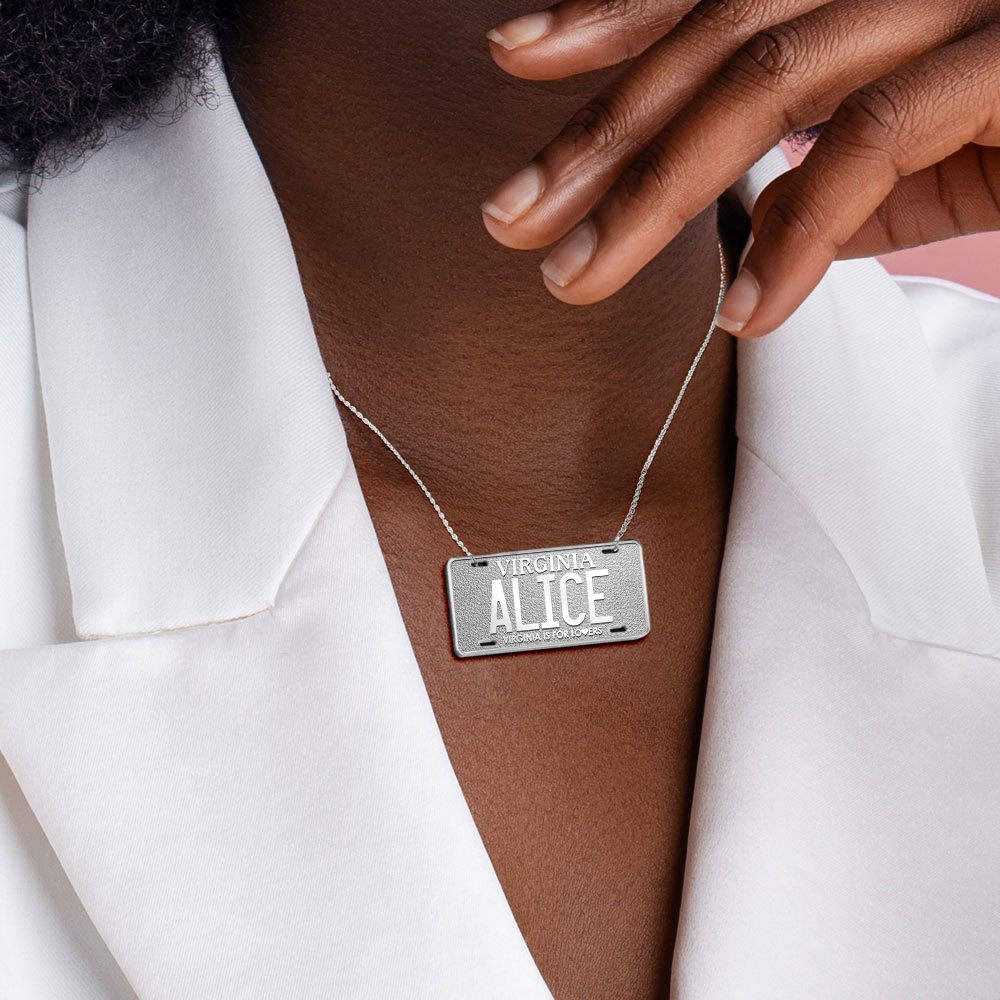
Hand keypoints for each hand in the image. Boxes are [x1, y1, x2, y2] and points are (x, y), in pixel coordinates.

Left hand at [479, 0, 999, 336]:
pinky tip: (744, 313)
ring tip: (578, 277)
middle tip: (512, 218)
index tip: (516, 60)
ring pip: (768, 82)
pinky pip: (875, 140)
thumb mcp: (945, 141)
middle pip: (717, 36)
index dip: (608, 17)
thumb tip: (763, 222)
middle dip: (601, 135)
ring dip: (656, 195)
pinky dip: (799, 235)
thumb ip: (849, 169)